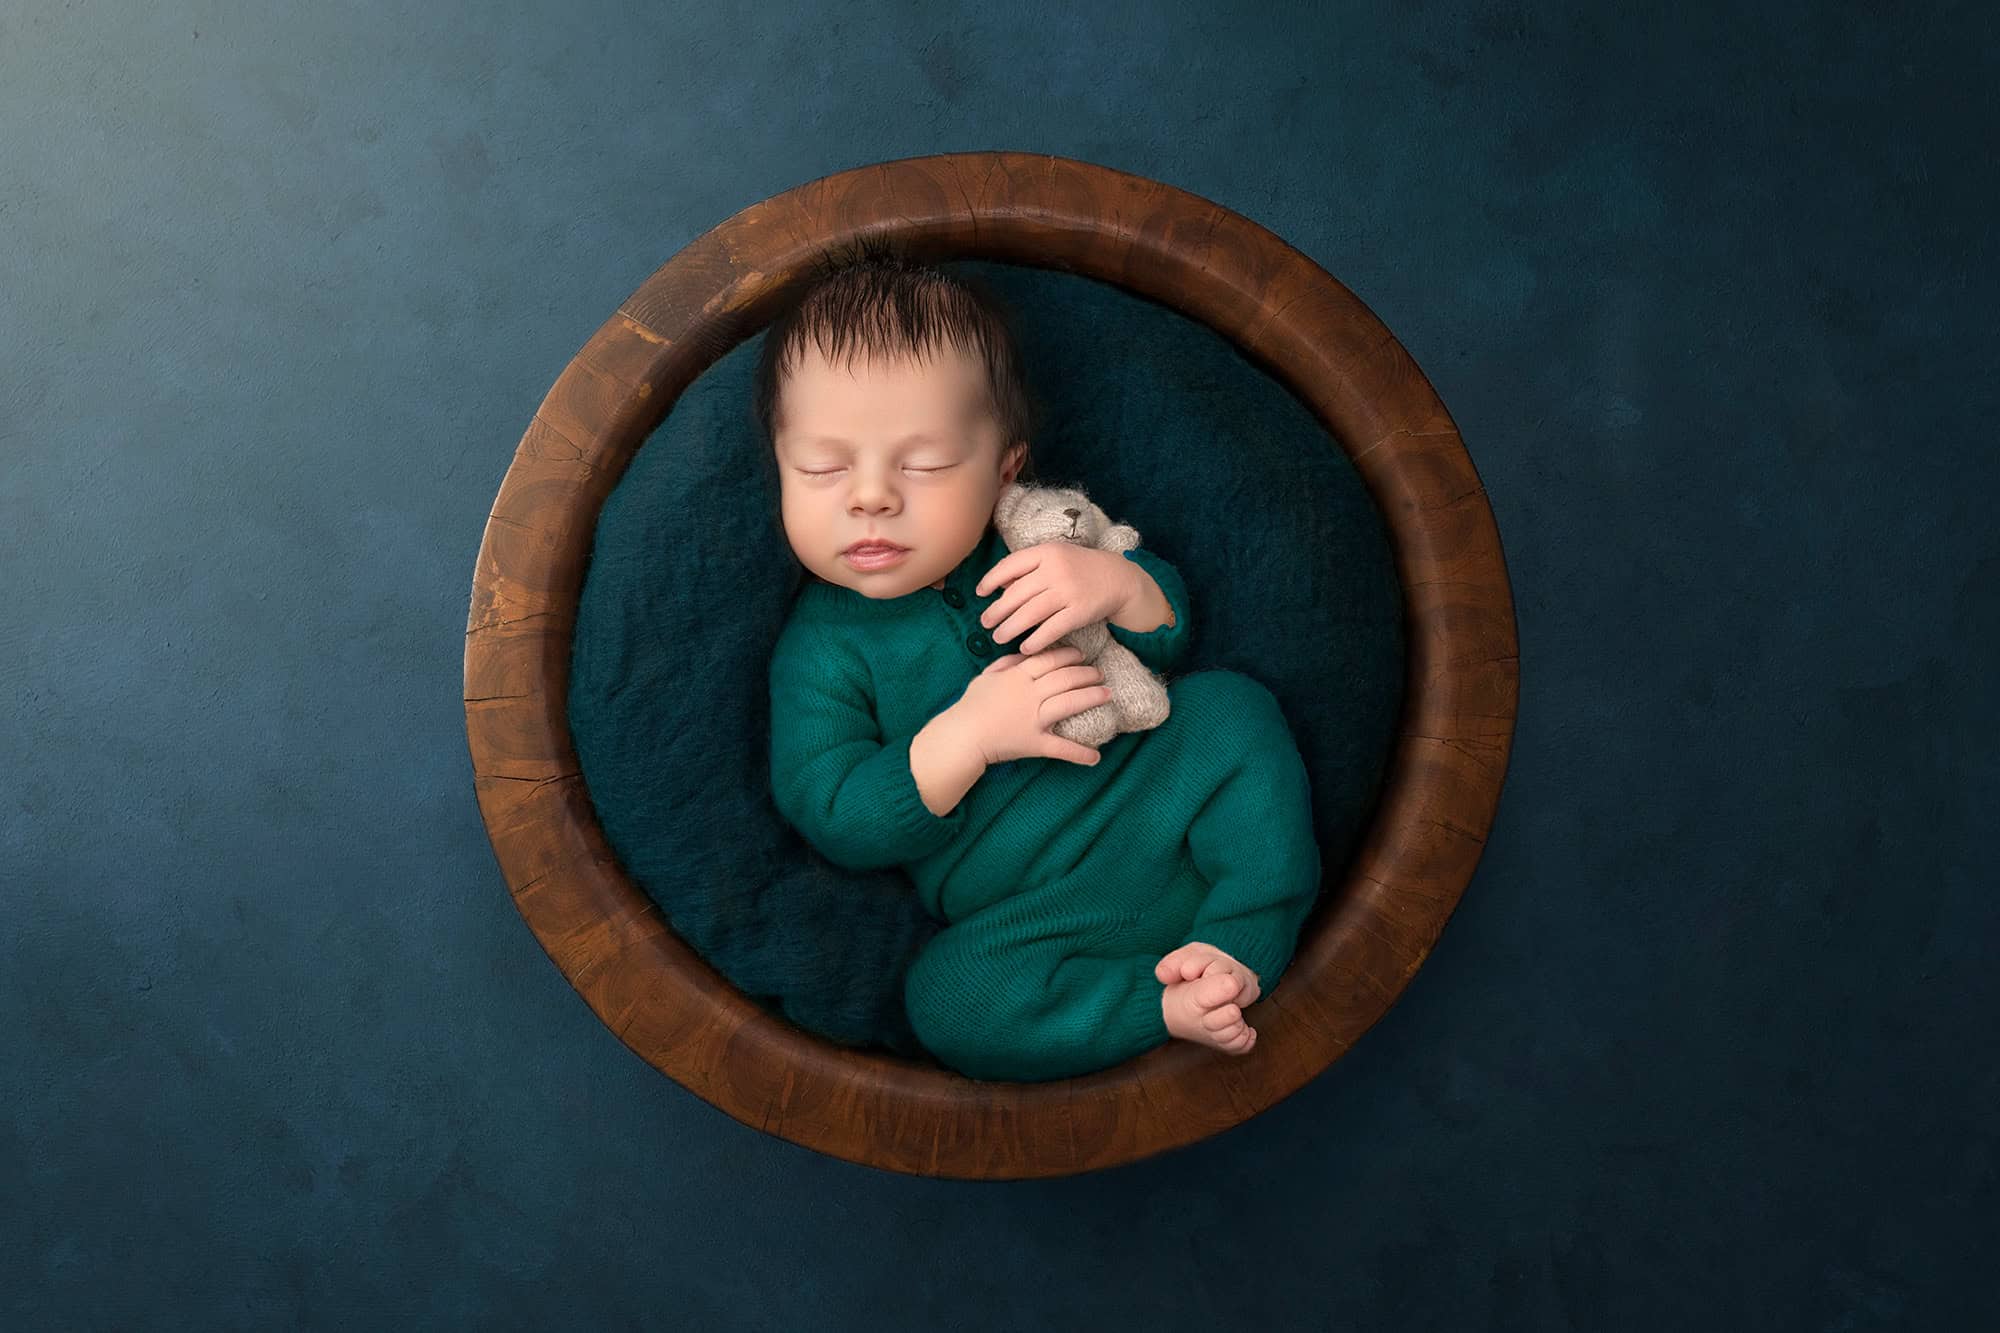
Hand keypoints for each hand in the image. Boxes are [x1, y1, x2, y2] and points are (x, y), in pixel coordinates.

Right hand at [953, 643, 1109, 766]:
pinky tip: (1096, 757)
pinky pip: (1061, 747)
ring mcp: (1034, 718)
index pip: (1050, 660)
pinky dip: (1079, 753)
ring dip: (1092, 697)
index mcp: (1018, 676)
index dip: (1069, 655)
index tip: (1082, 655)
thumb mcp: (985, 677)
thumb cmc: (971, 705)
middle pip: (1065, 678)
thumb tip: (1023, 655)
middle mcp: (1030, 694)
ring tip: (1107, 694)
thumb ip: (1005, 664)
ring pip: (1070, 703)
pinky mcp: (1035, 742)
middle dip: (1087, 673)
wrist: (962, 735)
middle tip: (1100, 673)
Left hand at [974, 542, 1137, 655]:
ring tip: (998, 637)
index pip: (1010, 565)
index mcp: (1046, 552)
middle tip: (985, 623)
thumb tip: (998, 585)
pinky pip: (1052, 629)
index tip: (980, 593)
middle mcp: (1056, 570)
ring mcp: (1069, 591)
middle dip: (997, 610)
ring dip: (1010, 628)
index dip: (991, 580)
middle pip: (1017, 593)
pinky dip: (1036, 640)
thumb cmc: (1078, 568)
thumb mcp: (1054, 557)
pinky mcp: (1080, 611)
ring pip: (1031, 613)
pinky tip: (1025, 647)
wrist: (1118, 578)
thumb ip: (1028, 568)